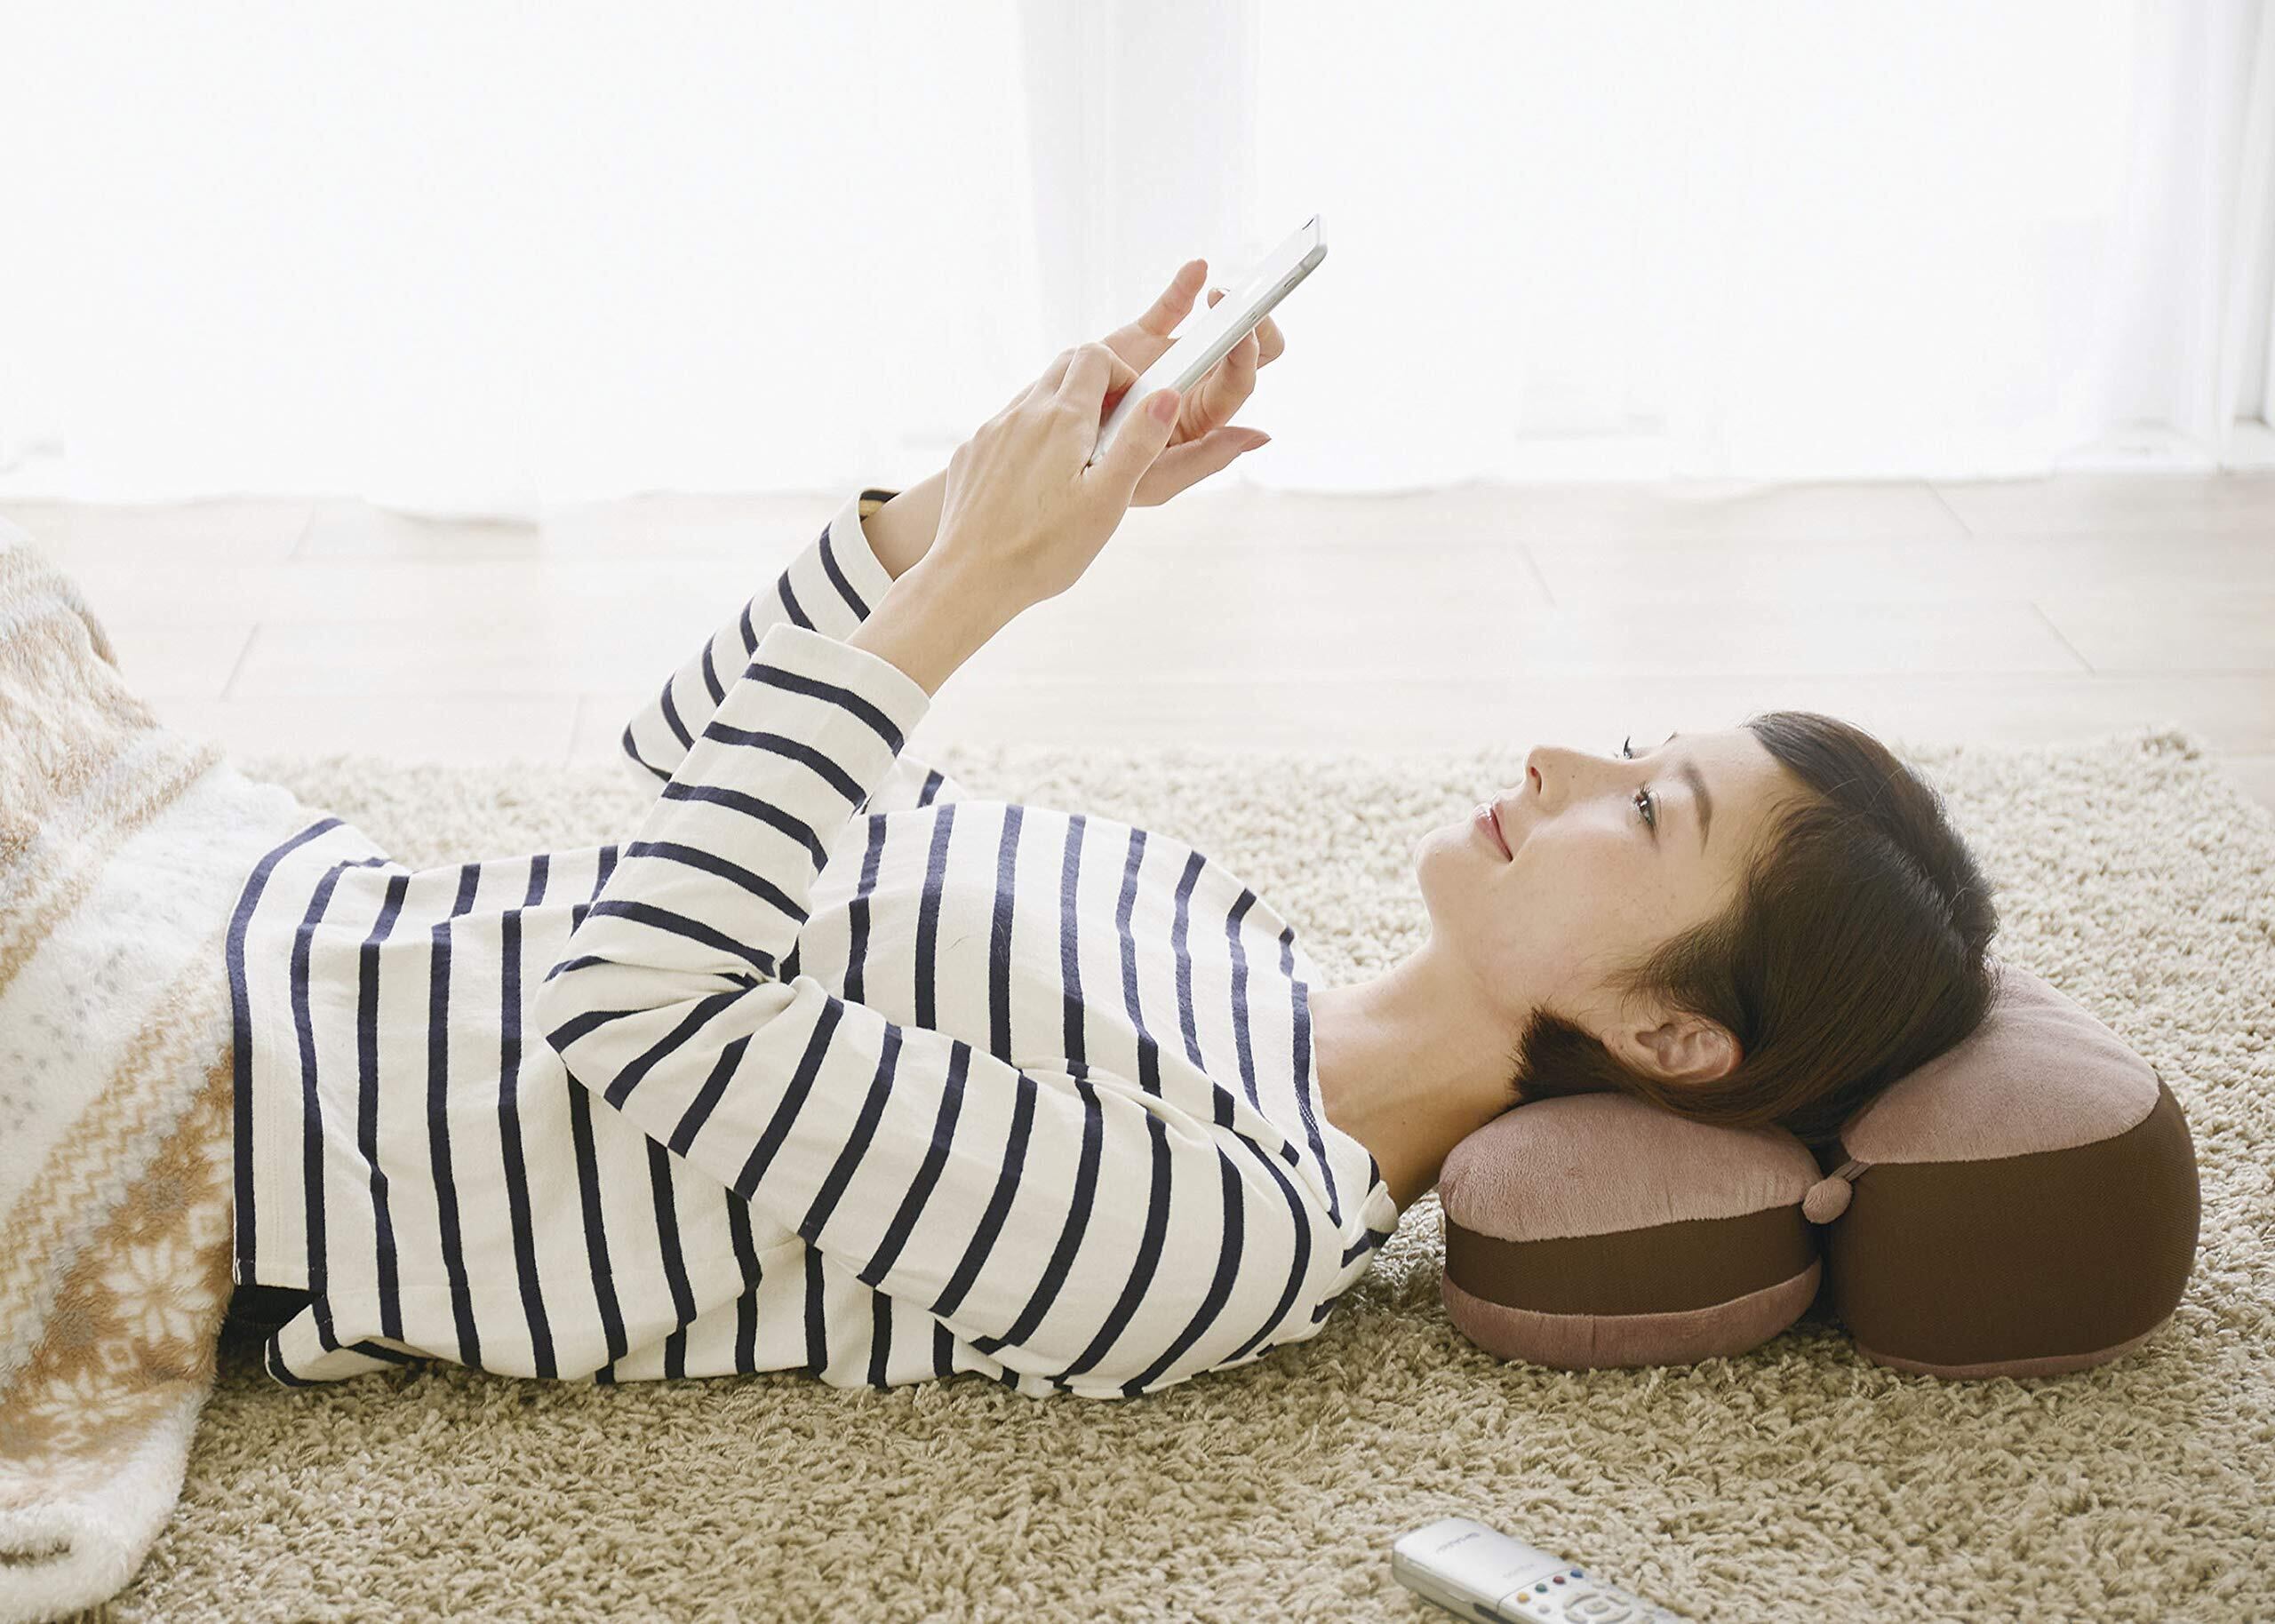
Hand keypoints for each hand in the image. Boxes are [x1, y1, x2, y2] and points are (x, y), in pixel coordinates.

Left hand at [926, 342, 1183, 616]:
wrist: (971, 579)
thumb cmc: (1045, 549)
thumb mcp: (1108, 500)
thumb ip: (1139, 443)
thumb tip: (1167, 396)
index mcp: (1062, 418)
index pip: (1096, 356)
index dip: (1122, 374)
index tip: (1131, 412)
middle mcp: (1022, 413)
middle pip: (1064, 366)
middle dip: (1094, 384)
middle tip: (1109, 433)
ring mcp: (991, 432)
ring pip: (1033, 397)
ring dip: (1061, 413)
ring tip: (1074, 466)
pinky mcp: (970, 455)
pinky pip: (1006, 428)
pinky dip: (1029, 439)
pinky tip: (1035, 485)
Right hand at [1098, 258, 1284, 506]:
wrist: (1058, 451)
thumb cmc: (1111, 476)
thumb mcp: (1158, 479)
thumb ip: (1207, 458)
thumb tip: (1261, 436)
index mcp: (1205, 416)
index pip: (1241, 380)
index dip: (1247, 354)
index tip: (1238, 333)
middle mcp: (1196, 384)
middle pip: (1244, 349)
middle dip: (1252, 324)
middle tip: (1236, 308)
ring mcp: (1171, 359)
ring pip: (1213, 325)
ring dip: (1224, 303)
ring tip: (1219, 293)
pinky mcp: (1142, 340)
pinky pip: (1169, 309)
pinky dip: (1184, 287)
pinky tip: (1197, 268)